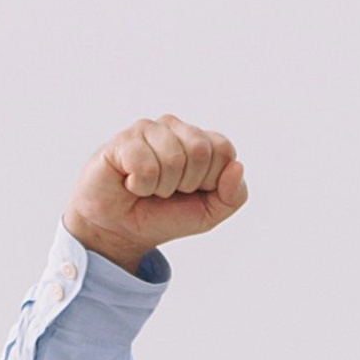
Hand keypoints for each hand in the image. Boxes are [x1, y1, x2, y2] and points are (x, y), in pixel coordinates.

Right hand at [66, 116, 247, 275]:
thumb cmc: (164, 216)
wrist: (122, 230)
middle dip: (187, 183)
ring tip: (149, 188)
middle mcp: (175, 128)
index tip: (192, 192)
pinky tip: (131, 183)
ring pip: (174, 158)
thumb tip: (237, 166)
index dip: (211, 180)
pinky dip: (141, 186)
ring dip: (162, 187)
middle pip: (201, 150)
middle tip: (168, 191)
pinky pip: (146, 166)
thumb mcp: (208, 214)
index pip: (224, 149)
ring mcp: (148, 130)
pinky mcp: (123, 140)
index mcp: (200, 141)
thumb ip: (232, 195)